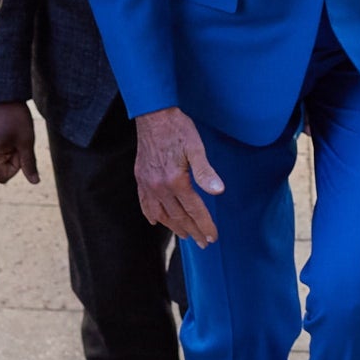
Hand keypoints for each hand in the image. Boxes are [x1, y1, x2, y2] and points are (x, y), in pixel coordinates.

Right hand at [0, 100, 37, 183]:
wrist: (4, 95)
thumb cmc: (16, 117)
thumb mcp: (26, 142)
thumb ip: (29, 164)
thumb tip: (35, 182)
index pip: (4, 177)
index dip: (16, 166)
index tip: (18, 147)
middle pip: (0, 170)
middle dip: (12, 158)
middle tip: (15, 138)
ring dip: (7, 152)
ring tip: (10, 134)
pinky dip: (2, 147)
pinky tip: (5, 132)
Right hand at [132, 106, 224, 243]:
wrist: (153, 115)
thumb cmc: (178, 129)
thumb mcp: (196, 148)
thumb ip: (206, 172)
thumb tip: (218, 191)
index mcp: (176, 181)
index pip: (194, 210)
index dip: (205, 225)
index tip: (212, 237)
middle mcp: (159, 187)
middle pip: (179, 216)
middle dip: (193, 231)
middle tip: (203, 243)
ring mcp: (148, 184)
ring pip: (161, 214)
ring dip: (174, 227)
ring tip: (185, 235)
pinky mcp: (140, 178)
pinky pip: (145, 203)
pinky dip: (151, 215)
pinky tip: (155, 221)